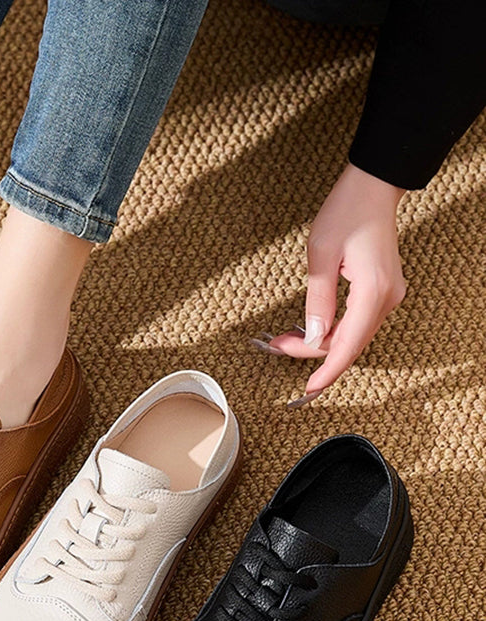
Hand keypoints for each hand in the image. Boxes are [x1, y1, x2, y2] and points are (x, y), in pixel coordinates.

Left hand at [260, 164, 405, 405]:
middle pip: (348, 345)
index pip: (348, 346)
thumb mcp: (321, 254)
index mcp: (374, 292)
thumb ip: (317, 300)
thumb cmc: (347, 211)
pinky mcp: (381, 293)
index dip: (326, 371)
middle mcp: (387, 299)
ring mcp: (387, 297)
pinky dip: (332, 331)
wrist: (373, 187)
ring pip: (351, 337)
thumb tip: (314, 339)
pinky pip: (356, 324)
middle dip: (312, 355)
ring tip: (284, 340)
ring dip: (320, 344)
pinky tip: (308, 330)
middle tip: (276, 347)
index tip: (307, 389)